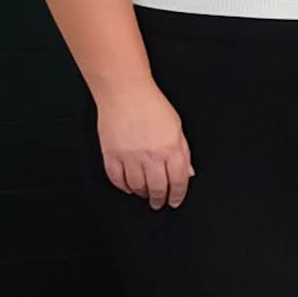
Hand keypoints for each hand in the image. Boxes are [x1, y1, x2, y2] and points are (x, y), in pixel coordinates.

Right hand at [96, 83, 193, 208]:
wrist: (125, 93)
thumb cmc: (152, 106)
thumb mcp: (177, 127)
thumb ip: (183, 152)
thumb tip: (187, 173)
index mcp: (170, 148)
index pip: (178, 180)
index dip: (178, 195)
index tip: (175, 201)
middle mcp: (150, 155)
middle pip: (157, 188)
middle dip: (159, 200)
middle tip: (159, 203)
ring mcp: (129, 157)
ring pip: (136, 186)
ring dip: (142, 193)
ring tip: (146, 194)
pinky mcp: (110, 155)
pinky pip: (116, 179)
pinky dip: (123, 187)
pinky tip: (129, 187)